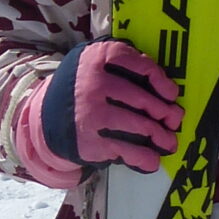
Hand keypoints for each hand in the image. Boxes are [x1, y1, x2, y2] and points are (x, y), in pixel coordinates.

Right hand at [42, 40, 181, 172]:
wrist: (44, 119)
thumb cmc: (80, 90)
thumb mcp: (92, 66)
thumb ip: (121, 66)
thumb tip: (162, 86)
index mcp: (95, 59)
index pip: (135, 63)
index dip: (159, 78)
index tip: (171, 92)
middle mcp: (92, 84)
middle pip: (141, 98)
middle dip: (164, 112)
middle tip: (174, 119)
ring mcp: (91, 114)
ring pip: (139, 125)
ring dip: (161, 136)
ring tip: (168, 141)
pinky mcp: (91, 141)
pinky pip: (127, 150)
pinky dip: (144, 158)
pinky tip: (152, 159)